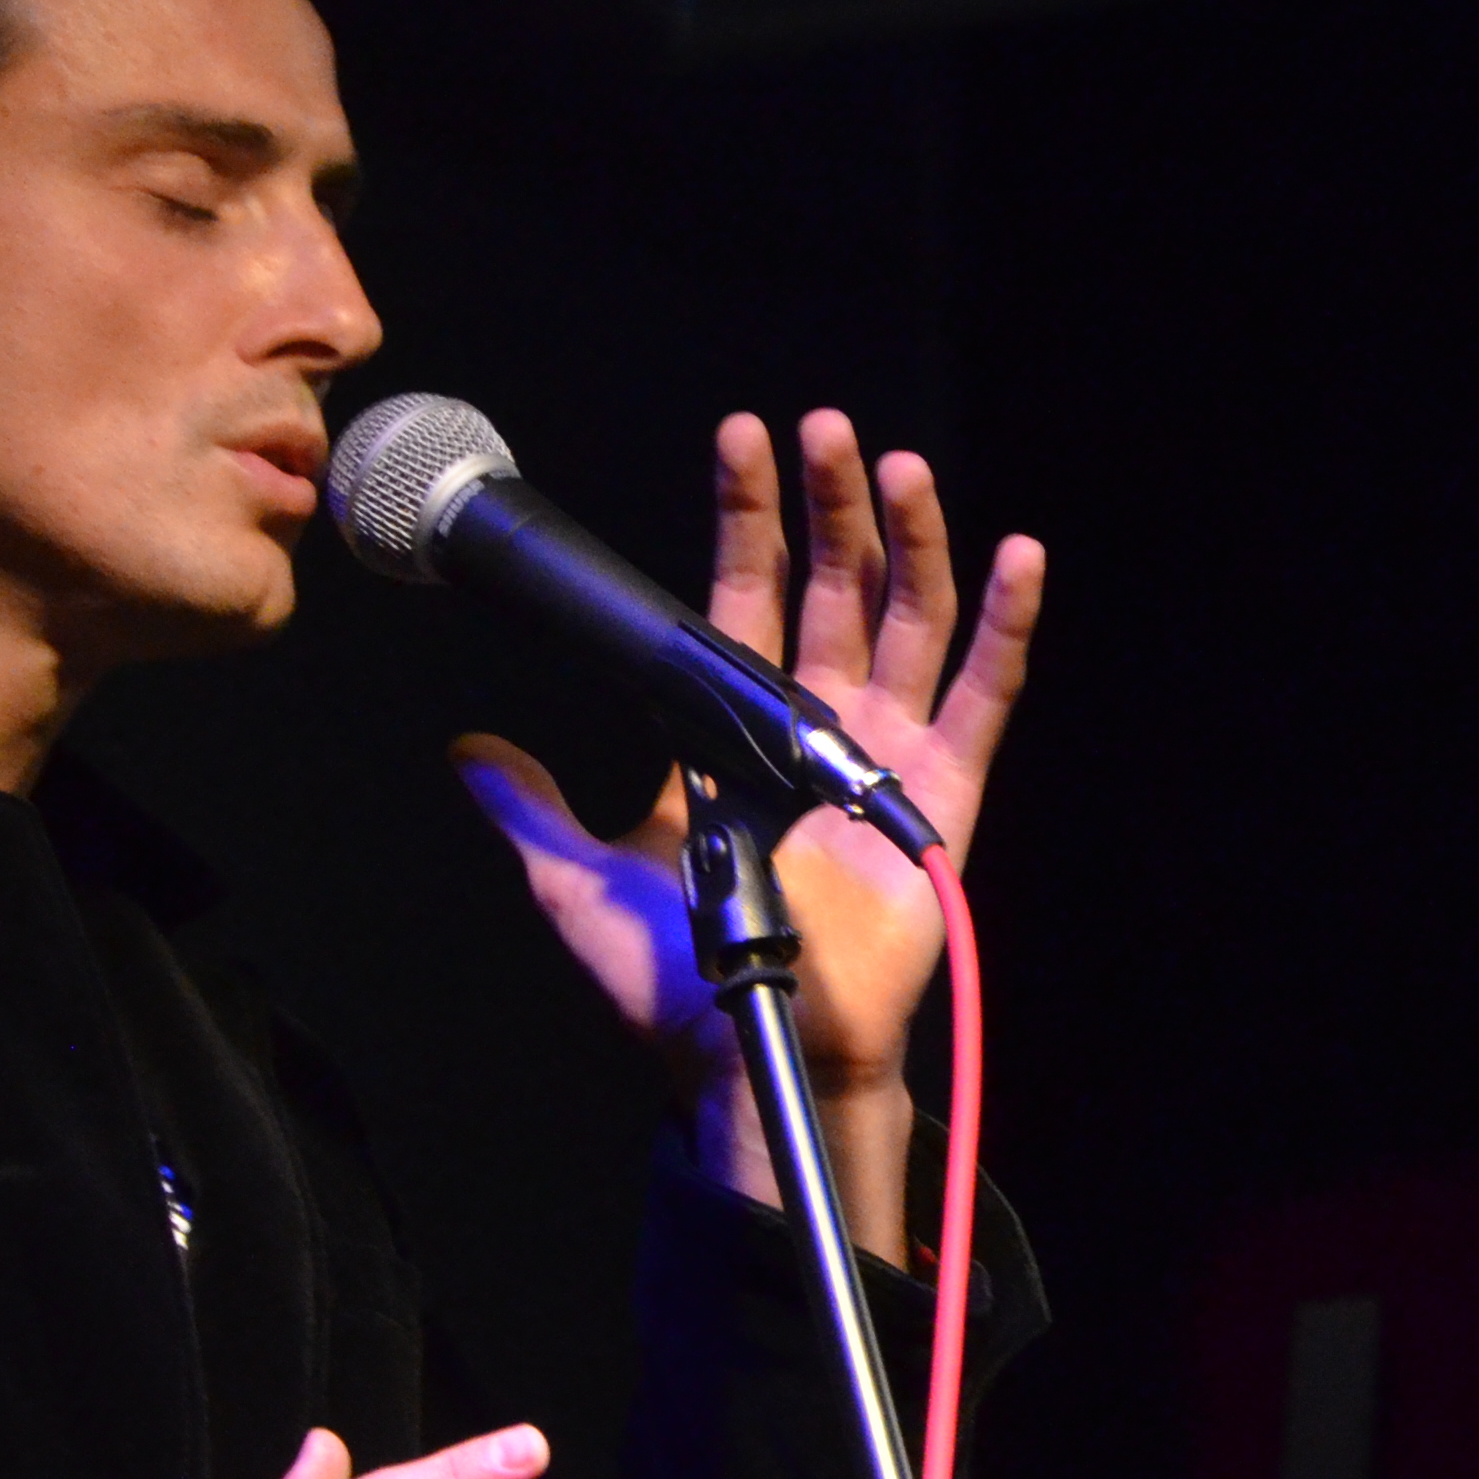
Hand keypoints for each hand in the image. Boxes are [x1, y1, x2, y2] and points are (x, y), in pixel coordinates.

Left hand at [453, 409, 1043, 1264]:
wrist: (753, 1049)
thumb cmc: (672, 982)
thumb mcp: (576, 886)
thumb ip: (527, 812)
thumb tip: (465, 750)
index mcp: (730, 732)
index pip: (745, 593)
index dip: (745, 517)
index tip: (741, 438)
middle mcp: (814, 727)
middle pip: (834, 585)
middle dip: (829, 504)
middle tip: (822, 429)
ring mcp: (884, 756)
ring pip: (906, 618)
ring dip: (909, 539)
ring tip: (898, 467)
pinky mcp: (943, 795)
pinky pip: (983, 694)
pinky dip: (1002, 622)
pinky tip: (1014, 554)